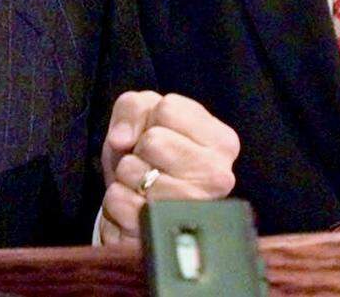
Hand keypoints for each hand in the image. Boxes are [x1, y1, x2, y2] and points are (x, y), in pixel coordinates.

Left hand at [99, 91, 238, 245]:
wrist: (140, 204)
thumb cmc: (149, 153)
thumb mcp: (144, 115)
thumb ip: (132, 107)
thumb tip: (121, 139)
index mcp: (223, 141)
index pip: (168, 110)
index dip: (151, 119)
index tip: (159, 135)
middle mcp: (219, 177)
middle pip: (153, 141)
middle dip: (139, 148)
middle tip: (150, 163)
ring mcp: (194, 209)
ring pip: (134, 170)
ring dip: (127, 175)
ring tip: (144, 184)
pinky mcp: (164, 232)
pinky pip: (120, 200)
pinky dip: (117, 199)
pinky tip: (135, 204)